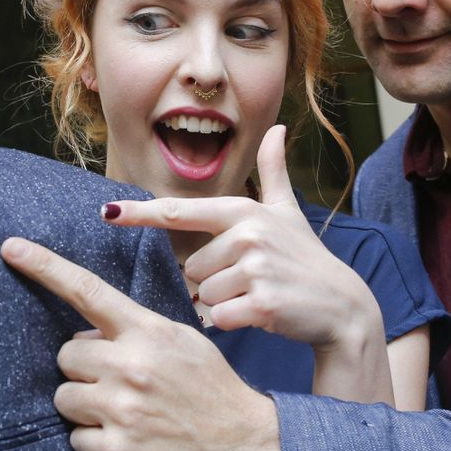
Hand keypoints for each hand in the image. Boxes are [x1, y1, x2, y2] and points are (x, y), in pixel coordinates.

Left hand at [0, 236, 280, 450]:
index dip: (45, 267)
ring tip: (126, 417)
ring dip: (86, 409)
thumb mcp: (182, 343)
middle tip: (119, 386)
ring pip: (65, 399)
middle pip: (65, 356)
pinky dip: (97, 445)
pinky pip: (76, 442)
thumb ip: (135, 333)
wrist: (250, 448)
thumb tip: (85, 339)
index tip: (11, 248)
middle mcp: (130, 366)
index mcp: (148, 332)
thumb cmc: (214, 392)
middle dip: (84, 371)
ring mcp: (121, 410)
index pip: (88, 291)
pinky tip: (131, 444)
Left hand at [105, 126, 390, 398]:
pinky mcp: (261, 303)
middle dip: (211, 280)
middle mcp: (248, 234)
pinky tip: (258, 314)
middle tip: (247, 279)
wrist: (343, 307)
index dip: (141, 213)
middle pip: (190, 267)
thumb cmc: (306, 259)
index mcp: (244, 212)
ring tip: (254, 294)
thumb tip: (276, 129)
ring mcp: (256, 268)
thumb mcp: (289, 212)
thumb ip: (274, 171)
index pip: (180, 211)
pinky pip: (219, 317)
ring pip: (202, 294)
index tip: (107, 213)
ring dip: (221, 302)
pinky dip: (232, 321)